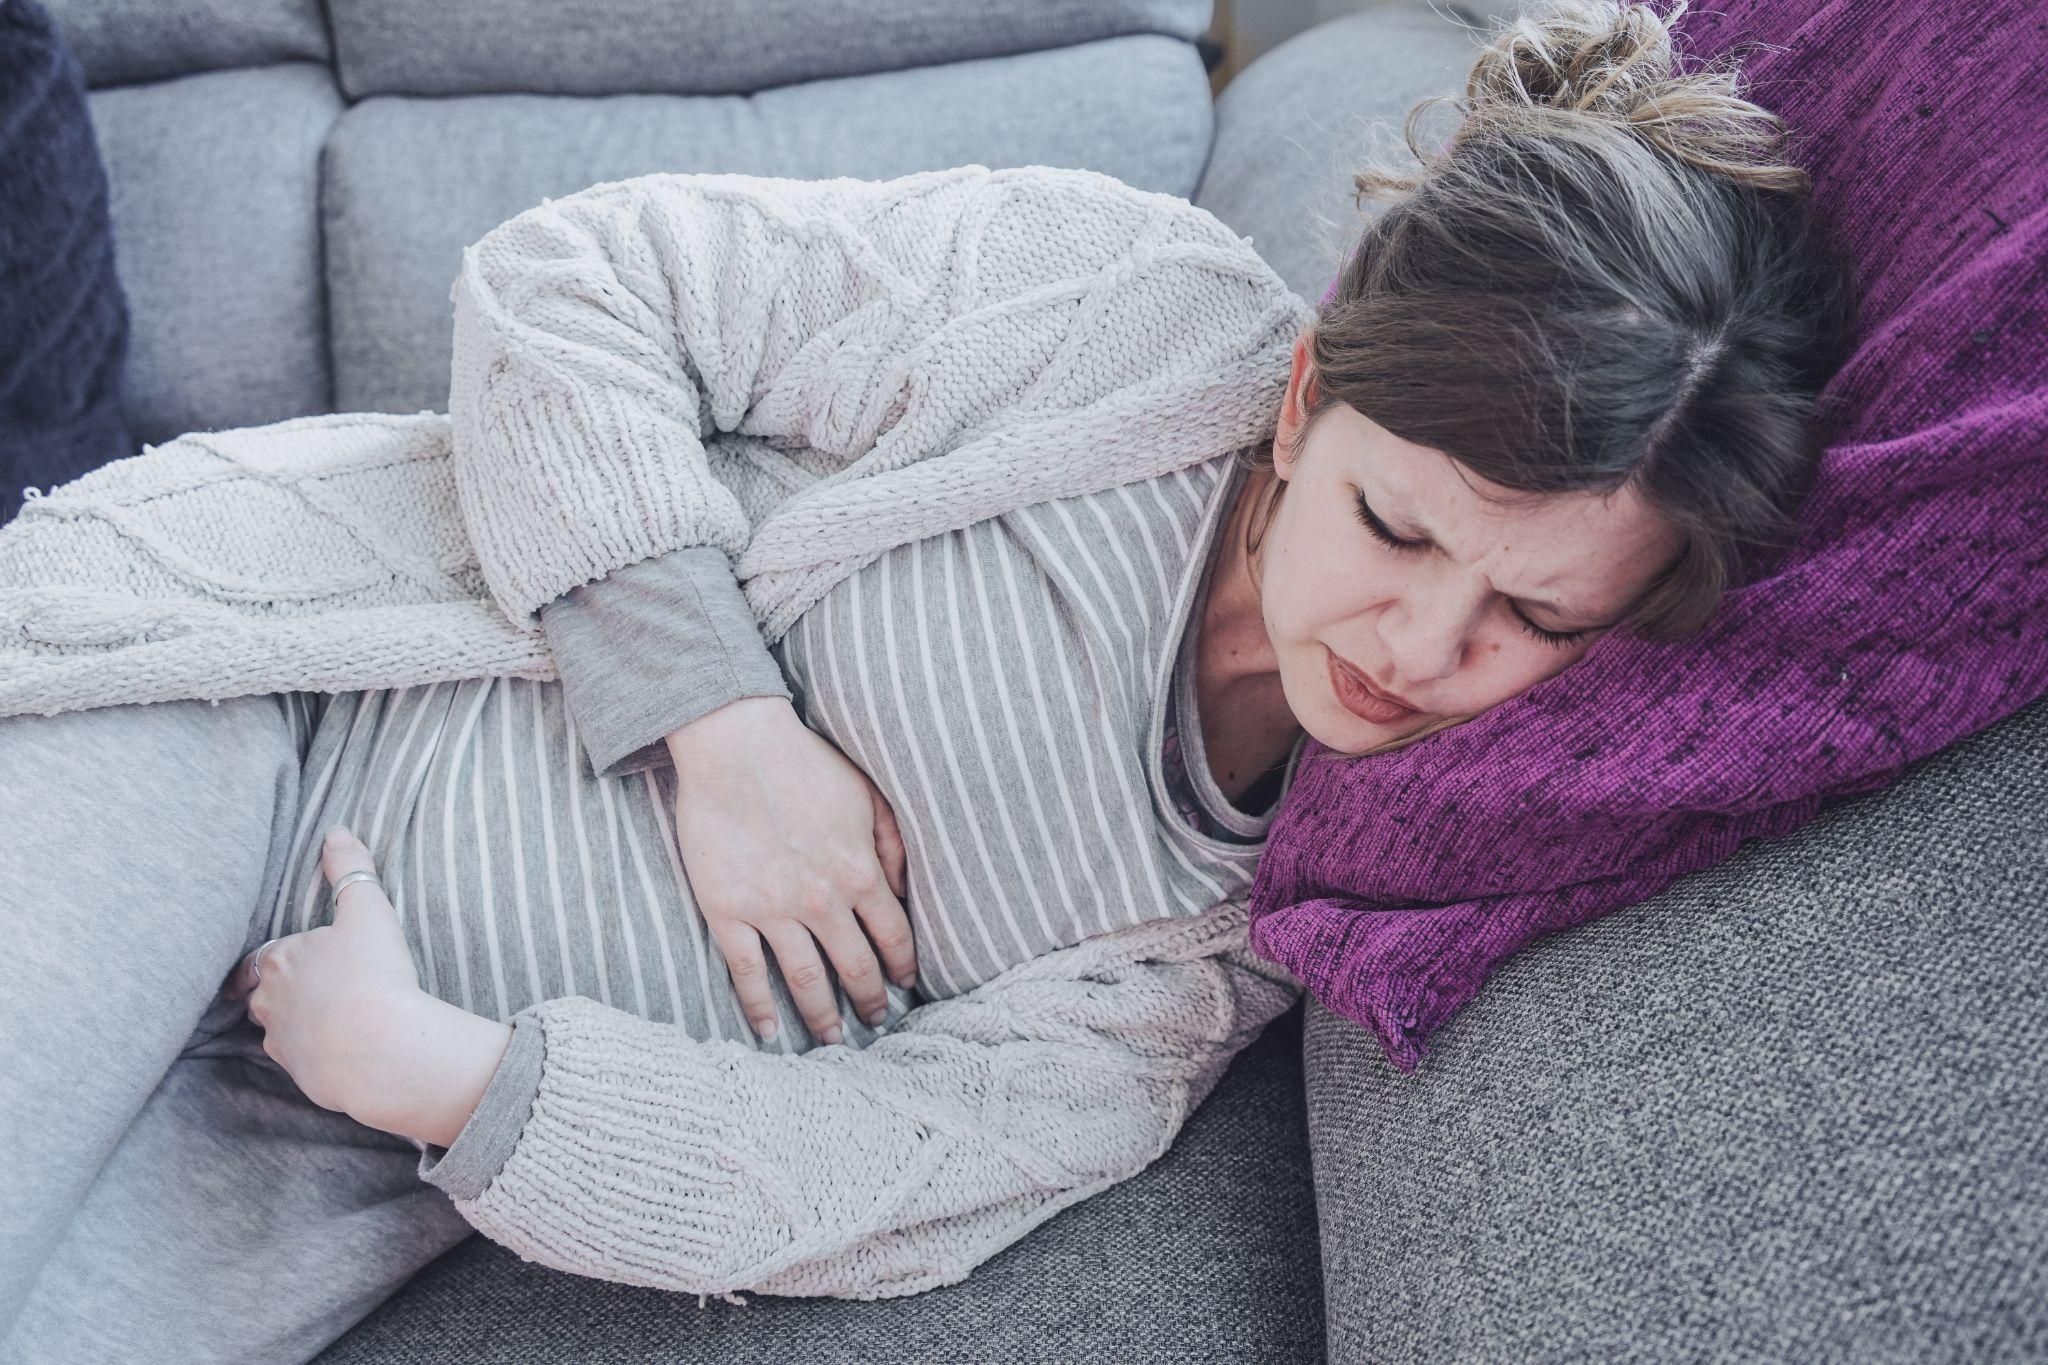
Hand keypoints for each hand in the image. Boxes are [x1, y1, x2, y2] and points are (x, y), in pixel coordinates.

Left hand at [225, 826, 510, 1145]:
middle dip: (272, 993)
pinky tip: (339, 1050)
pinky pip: (302, 1061)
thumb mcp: (368, 910)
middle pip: (258, 997)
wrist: (382, 1048)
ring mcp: (283, 1043)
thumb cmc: (373, 974)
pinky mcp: (302, 1075)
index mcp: (281, 961)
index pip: (258, 959)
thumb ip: (351, 869)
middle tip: (296, 989)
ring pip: (277, 1031)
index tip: (271, 962)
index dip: (266, 960)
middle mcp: (271, 1003)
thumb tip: (336, 831)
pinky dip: (315, 1054)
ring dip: (293, 1025)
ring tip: (322, 1021)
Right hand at [665, 696, 914, 1044]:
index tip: (905, 985)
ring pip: (806, 981)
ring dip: (823, 1017)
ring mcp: (773, 911)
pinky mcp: (728, 912)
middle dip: (869, 1001)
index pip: (893, 937)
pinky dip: (759, 1007)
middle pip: (855, 968)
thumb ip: (892, 847)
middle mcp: (822, 901)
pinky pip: (746, 973)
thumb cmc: (805, 763)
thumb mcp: (869, 797)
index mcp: (860, 873)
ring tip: (833, 1040)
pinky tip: (770, 1031)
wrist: (736, 746)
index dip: (903, 967)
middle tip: (876, 1023)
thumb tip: (903, 891)